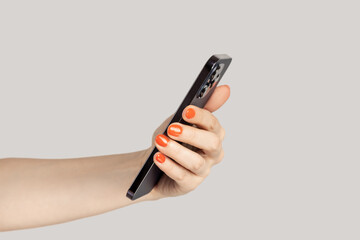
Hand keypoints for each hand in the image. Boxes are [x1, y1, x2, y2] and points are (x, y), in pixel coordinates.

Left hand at [147, 85, 230, 199]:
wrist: (152, 164)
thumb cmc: (171, 139)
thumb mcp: (182, 119)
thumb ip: (203, 105)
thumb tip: (225, 88)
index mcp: (214, 135)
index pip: (213, 125)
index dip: (201, 117)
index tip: (185, 110)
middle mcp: (213, 153)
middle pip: (211, 143)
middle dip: (191, 134)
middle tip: (171, 128)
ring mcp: (203, 171)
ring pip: (196, 162)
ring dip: (177, 151)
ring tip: (160, 142)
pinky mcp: (190, 184)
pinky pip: (182, 176)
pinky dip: (169, 166)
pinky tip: (158, 158)